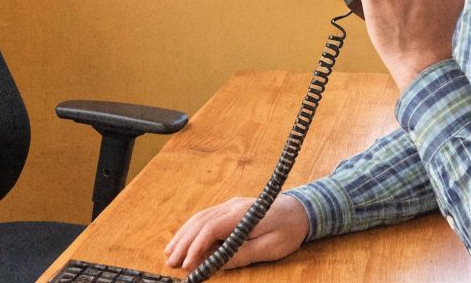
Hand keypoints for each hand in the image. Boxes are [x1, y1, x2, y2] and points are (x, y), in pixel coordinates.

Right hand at [164, 194, 307, 271]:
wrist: (301, 209)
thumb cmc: (289, 229)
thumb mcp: (271, 247)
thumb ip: (244, 254)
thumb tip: (218, 263)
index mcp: (242, 214)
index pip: (211, 228)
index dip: (197, 247)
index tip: (188, 265)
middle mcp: (232, 206)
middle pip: (200, 223)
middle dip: (184, 243)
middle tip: (171, 263)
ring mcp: (230, 205)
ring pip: (200, 218)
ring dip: (183, 236)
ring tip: (170, 253)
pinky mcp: (230, 209)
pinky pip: (206, 217)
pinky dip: (192, 230)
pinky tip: (183, 240)